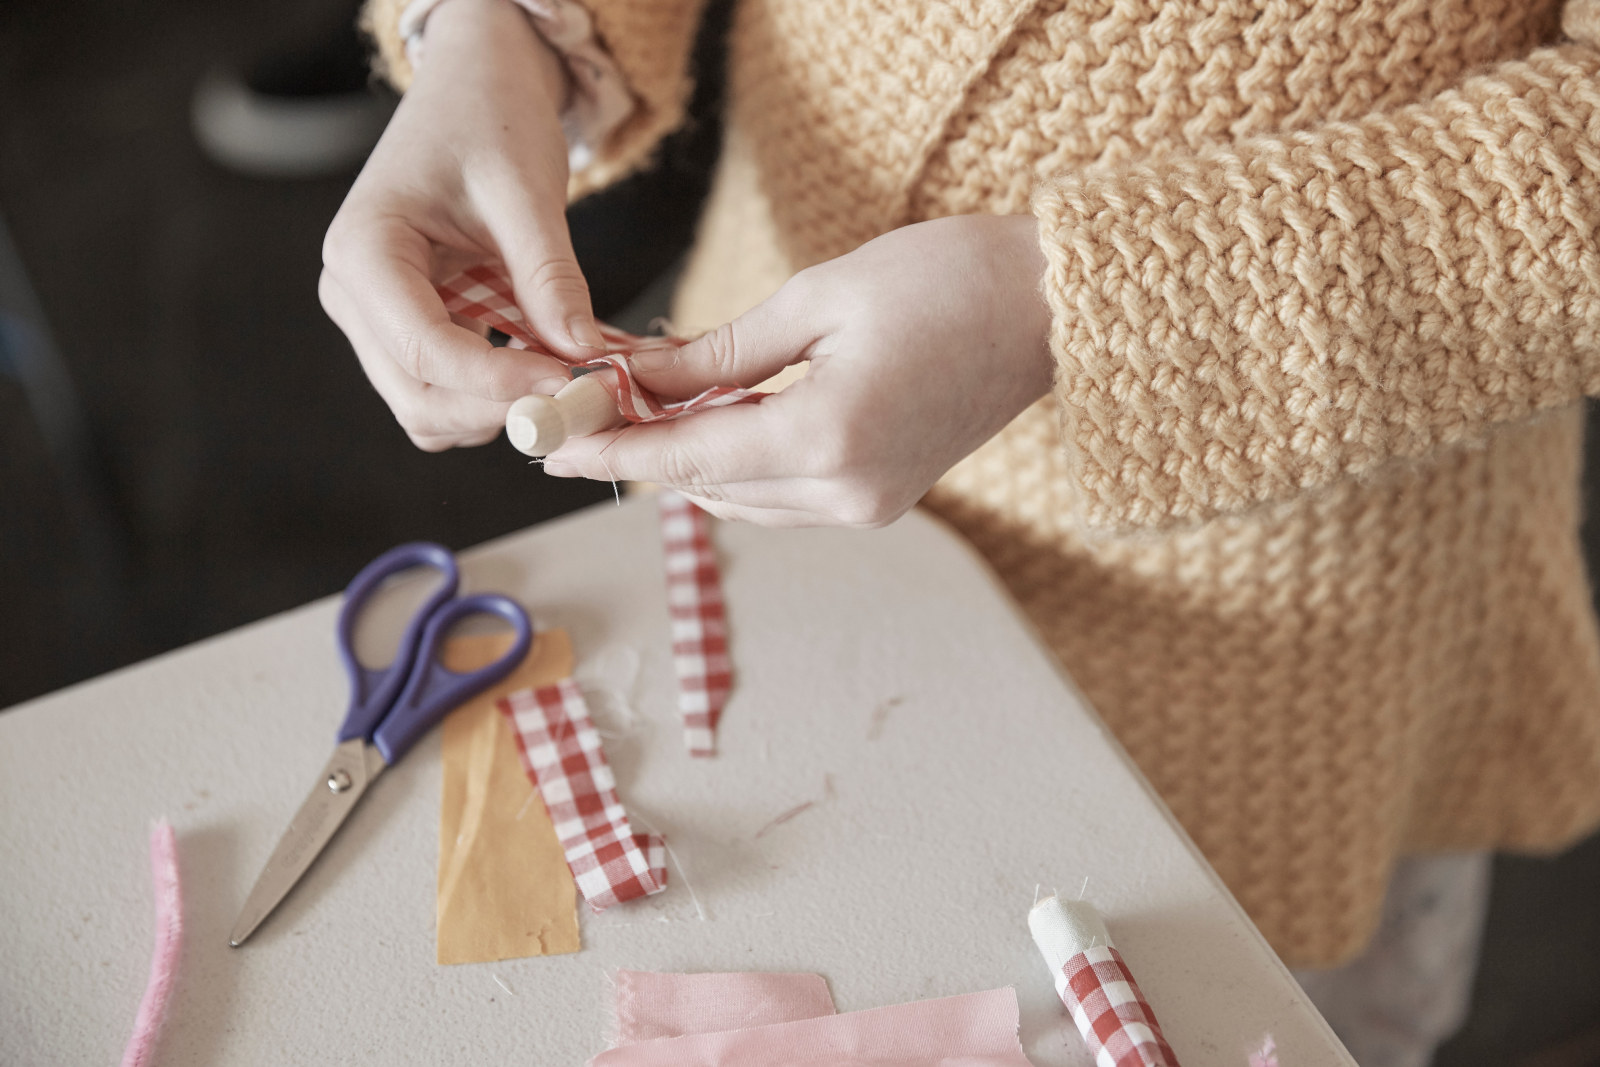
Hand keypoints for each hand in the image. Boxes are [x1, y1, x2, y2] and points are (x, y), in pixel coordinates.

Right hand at [320, 0, 599, 450]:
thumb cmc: (490, 120)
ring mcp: (373, 320)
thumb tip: (583, 352)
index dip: (502, 380)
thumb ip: (549, 275)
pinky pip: (443, 393)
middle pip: (418, 397)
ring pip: (427, 410)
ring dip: (496, 411)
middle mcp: (352, 295)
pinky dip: (493, 397)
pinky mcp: (404, 332)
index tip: (572, 383)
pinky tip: (540, 364)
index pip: (426, 349)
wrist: (475, 90)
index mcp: (363, 251)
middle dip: (498, 408)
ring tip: (564, 375)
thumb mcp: (526, 191)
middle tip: (577, 396)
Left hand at [541, 215, 1054, 525]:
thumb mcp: (817, 299)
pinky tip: (712, 418)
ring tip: (641, 404)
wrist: (1051, 306)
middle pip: (706, 487)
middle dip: (642, 449)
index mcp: (828, 439)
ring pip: (741, 497)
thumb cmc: (947, 279)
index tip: (546, 439)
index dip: (609, 449)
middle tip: (585, 405)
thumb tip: (639, 380)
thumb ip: (718, 354)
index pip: (684, 458)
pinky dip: (738, 461)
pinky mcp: (882, 499)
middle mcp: (846, 494)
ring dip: (689, 457)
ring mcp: (869, 506)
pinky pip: (782, 494)